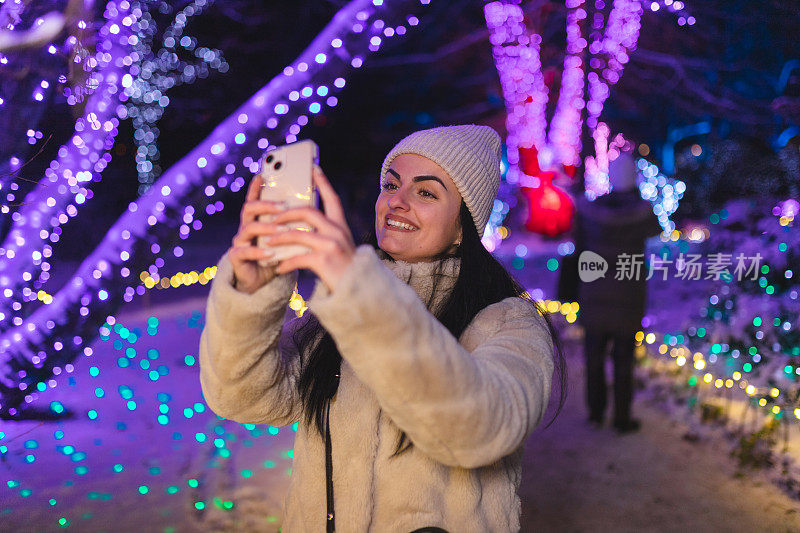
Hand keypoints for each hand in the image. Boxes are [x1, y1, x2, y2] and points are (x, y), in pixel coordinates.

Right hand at [227, 174, 287, 293]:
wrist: (261, 282)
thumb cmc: (276, 256)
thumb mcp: (285, 239)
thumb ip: (292, 225)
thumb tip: (314, 209)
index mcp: (258, 219)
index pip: (256, 198)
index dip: (257, 186)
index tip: (263, 174)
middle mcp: (246, 227)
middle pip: (250, 208)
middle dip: (267, 205)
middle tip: (284, 206)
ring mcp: (240, 241)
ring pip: (249, 228)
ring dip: (267, 228)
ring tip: (282, 230)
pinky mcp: (236, 257)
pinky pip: (244, 251)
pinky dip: (258, 252)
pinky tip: (271, 253)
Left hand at [264, 166, 355, 291]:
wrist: (360, 293)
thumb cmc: (347, 272)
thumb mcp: (341, 248)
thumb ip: (327, 236)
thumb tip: (302, 229)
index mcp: (342, 227)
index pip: (332, 199)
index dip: (322, 182)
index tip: (313, 168)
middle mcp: (338, 232)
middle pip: (308, 212)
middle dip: (286, 213)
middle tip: (273, 218)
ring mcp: (331, 245)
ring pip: (297, 233)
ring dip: (279, 237)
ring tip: (268, 242)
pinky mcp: (324, 261)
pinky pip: (297, 257)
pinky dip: (284, 262)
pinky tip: (278, 267)